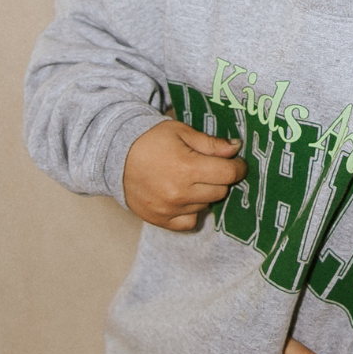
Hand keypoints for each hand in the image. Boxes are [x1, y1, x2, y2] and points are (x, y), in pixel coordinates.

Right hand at [122, 119, 245, 230]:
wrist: (115, 156)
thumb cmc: (150, 140)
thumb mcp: (181, 132)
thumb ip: (211, 143)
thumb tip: (236, 149)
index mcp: (187, 167)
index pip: (229, 174)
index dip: (237, 167)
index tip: (235, 163)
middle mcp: (180, 193)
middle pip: (220, 191)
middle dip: (219, 179)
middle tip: (206, 168)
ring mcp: (170, 209)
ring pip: (205, 206)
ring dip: (203, 194)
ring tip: (187, 179)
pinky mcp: (162, 220)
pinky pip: (190, 221)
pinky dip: (191, 211)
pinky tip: (181, 197)